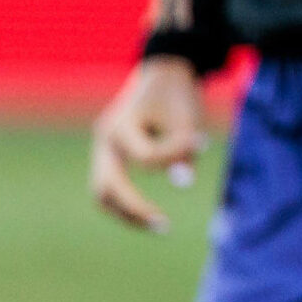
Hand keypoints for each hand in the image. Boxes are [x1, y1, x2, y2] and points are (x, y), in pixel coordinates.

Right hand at [88, 56, 205, 231]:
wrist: (162, 74)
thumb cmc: (177, 95)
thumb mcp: (188, 117)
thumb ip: (185, 149)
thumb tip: (183, 184)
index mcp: (120, 124)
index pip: (146, 157)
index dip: (175, 154)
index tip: (199, 141)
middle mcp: (104, 139)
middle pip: (106, 187)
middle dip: (134, 210)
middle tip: (165, 226)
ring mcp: (102, 148)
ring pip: (102, 192)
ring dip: (126, 213)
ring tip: (158, 225)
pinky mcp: (109, 154)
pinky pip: (109, 185)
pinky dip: (126, 202)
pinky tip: (148, 213)